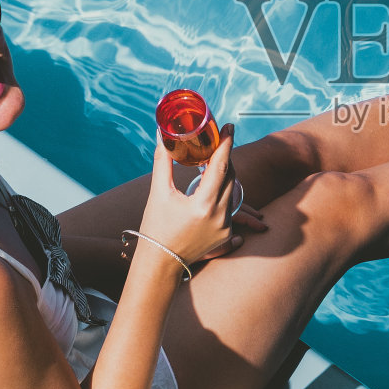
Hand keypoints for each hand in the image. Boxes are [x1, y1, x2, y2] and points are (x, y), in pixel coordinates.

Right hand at [134, 123, 264, 273]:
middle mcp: (219, 216)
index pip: (221, 166)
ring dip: (224, 174)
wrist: (161, 262)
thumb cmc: (156, 227)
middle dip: (225, 156)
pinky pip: (229, 205)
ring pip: (232, 190)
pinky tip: (212, 184)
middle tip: (218, 139)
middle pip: (230, 176)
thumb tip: (163, 135)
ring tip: (213, 160)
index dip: (226, 144)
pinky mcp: (226, 234)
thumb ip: (163, 162)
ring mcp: (225, 227)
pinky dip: (222, 192)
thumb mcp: (159, 193)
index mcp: (203, 205)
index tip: (229, 126)